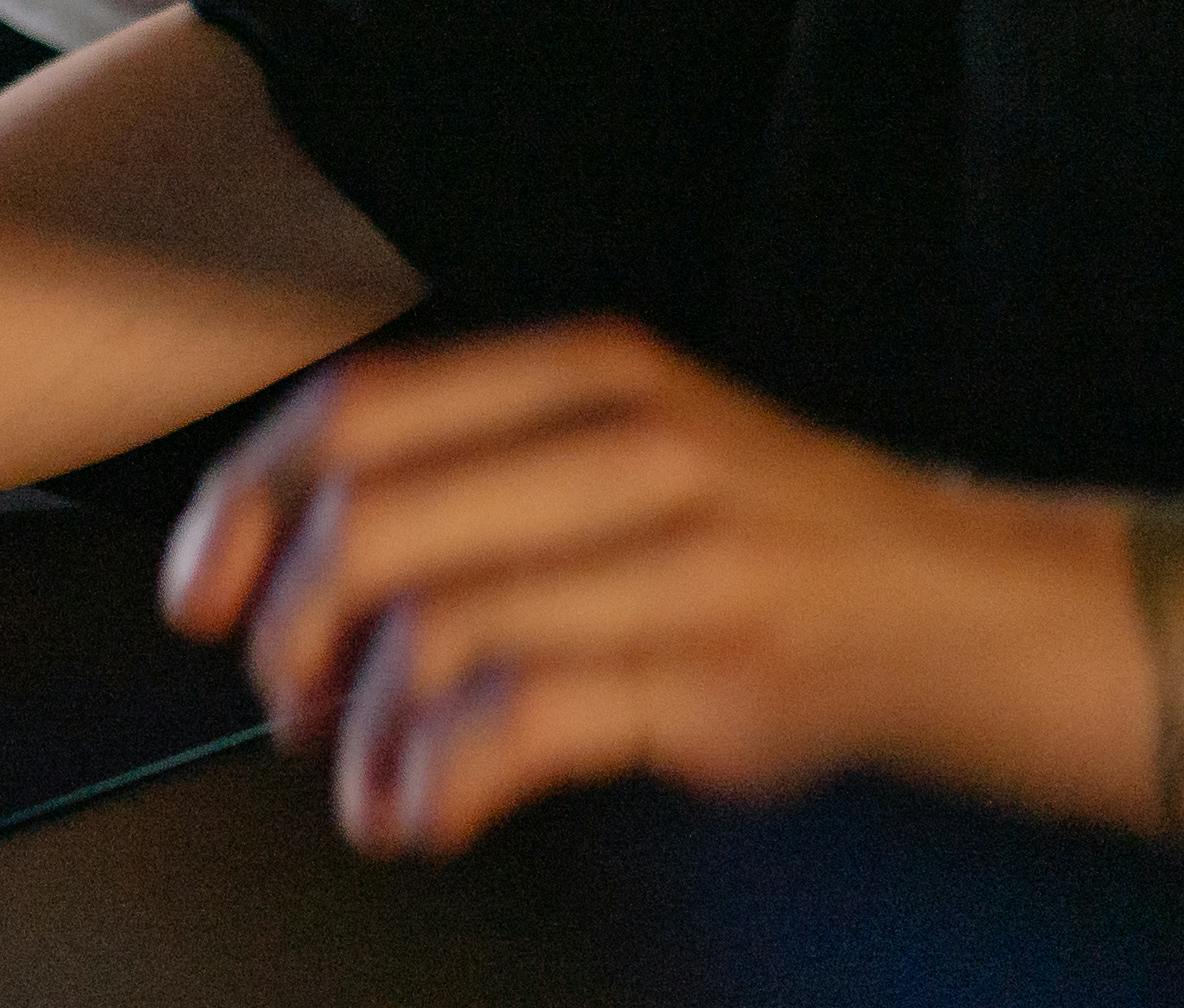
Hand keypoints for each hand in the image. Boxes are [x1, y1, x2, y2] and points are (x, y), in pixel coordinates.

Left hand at [157, 317, 1097, 858]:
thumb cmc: (783, 543)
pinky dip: (436, 781)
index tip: (198, 588)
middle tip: (286, 698)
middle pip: (375, 521)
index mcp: (592, 372)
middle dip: (291, 632)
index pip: (362, 411)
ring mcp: (681, 557)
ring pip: (438, 628)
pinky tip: (424, 811)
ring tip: (364, 783)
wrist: (986, 612)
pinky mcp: (719, 674)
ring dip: (362, 734)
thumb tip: (300, 562)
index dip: (248, 501)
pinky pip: (523, 721)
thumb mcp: (638, 453)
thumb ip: (490, 477)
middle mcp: (630, 443)